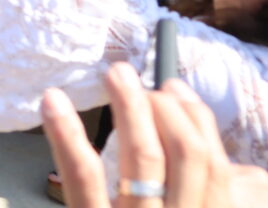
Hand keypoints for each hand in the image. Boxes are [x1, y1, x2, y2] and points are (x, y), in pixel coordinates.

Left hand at [42, 66, 267, 207]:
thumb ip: (184, 201)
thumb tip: (195, 160)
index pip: (215, 169)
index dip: (197, 121)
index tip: (174, 87)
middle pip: (188, 157)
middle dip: (164, 107)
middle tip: (134, 74)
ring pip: (143, 159)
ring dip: (129, 108)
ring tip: (112, 73)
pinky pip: (83, 179)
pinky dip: (66, 135)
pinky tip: (53, 101)